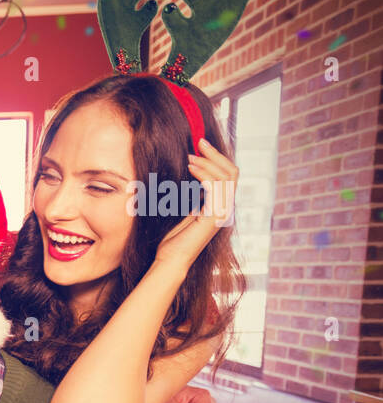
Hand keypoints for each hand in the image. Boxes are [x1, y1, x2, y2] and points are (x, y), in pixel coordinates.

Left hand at [155, 138, 238, 269]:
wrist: (171, 260)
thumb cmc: (173, 239)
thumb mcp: (183, 210)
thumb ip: (191, 195)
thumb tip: (187, 173)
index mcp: (220, 205)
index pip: (228, 174)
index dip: (217, 158)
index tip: (199, 147)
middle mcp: (225, 207)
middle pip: (232, 171)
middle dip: (215, 154)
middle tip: (199, 142)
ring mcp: (221, 212)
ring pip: (225, 177)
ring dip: (207, 163)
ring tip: (190, 157)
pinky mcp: (214, 217)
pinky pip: (215, 188)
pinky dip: (204, 174)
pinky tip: (190, 169)